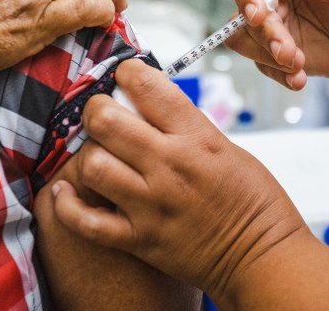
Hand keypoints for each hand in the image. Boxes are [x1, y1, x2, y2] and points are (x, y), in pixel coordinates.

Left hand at [50, 60, 306, 301]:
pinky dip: (68, 206)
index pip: (148, 87)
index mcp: (197, 138)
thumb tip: (148, 108)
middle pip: (107, 120)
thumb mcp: (228, 149)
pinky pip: (86, 221)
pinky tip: (65, 192)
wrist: (263, 256)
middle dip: (96, 109)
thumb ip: (187, 129)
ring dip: (87, 156)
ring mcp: (152, 204)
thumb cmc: (254, 201)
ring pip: (92, 165)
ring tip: (96, 156)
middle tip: (100, 113)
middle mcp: (170, 166)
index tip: (123, 75)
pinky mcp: (140, 240)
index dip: (127, 72)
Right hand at [228, 0, 328, 89]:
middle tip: (288, 53)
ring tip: (298, 65)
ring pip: (244, 38)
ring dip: (267, 56)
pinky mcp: (273, 50)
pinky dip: (278, 74)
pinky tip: (299, 78)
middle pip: (245, 10)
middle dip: (265, 34)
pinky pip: (260, 63)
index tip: (256, 14)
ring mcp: (271, 22)